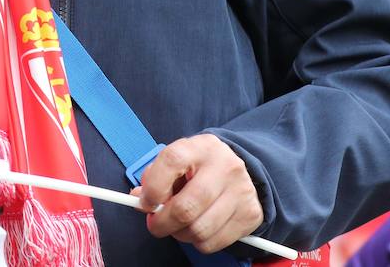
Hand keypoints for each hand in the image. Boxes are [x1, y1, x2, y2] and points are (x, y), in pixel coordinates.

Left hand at [133, 135, 263, 253]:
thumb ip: (155, 177)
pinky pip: (212, 243)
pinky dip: (198, 241)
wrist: (240, 171)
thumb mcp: (178, 161)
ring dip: (180, 234)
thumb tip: (139, 200)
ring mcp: (241, 191)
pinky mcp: (249, 215)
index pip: (172, 160)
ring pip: (198, 230)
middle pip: (186, 207)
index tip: (145, 202)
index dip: (154, 187)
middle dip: (162, 223)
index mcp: (201, 147)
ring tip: (179, 224)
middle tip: (156, 223)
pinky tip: (198, 227)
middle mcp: (225, 166)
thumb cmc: (200, 168)